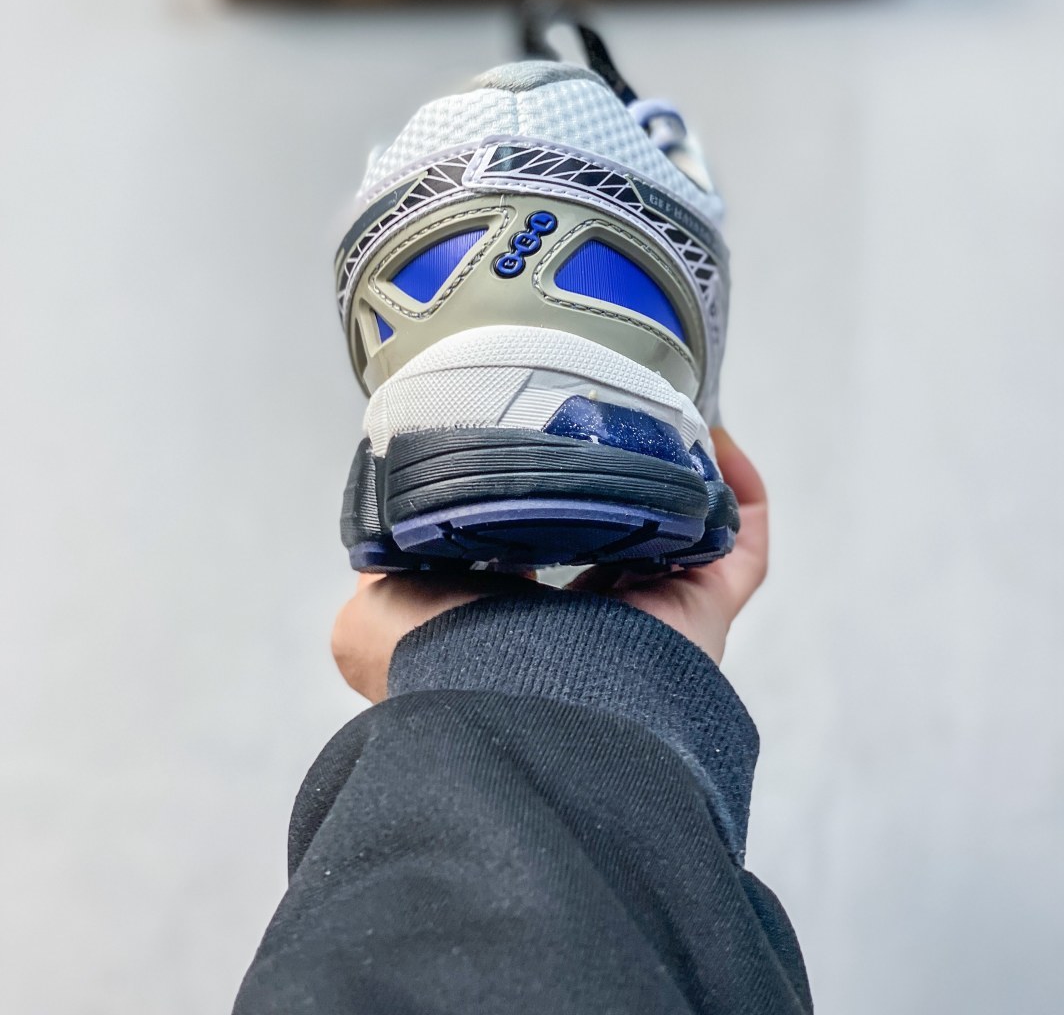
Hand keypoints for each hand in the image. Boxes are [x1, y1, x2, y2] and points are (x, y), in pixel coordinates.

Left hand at [331, 429, 767, 700]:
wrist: (508, 704)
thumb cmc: (440, 665)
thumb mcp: (374, 613)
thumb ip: (384, 570)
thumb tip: (386, 531)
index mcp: (526, 621)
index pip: (547, 553)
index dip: (548, 500)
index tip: (543, 444)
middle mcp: (596, 620)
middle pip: (626, 536)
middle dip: (625, 478)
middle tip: (616, 416)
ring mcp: (657, 613)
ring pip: (685, 532)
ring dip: (683, 473)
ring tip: (666, 410)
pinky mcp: (704, 606)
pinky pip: (741, 542)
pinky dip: (738, 488)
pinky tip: (713, 435)